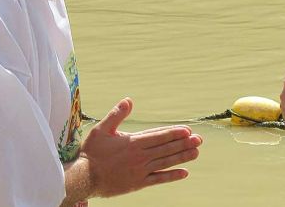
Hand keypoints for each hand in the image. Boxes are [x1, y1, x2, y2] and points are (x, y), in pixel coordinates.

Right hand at [79, 98, 201, 197]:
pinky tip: (184, 173)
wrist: (84, 178)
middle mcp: (140, 157)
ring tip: (196, 152)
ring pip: (165, 162)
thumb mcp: (101, 130)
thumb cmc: (92, 153)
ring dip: (182, 157)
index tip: (188, 130)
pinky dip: (172, 176)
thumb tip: (129, 100)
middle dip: (184, 143)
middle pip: (166, 148)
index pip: (158, 136)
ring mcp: (140, 171)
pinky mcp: (138, 184)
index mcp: (133, 142)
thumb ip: (116, 115)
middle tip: (199, 139)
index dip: (174, 133)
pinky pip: (158, 179)